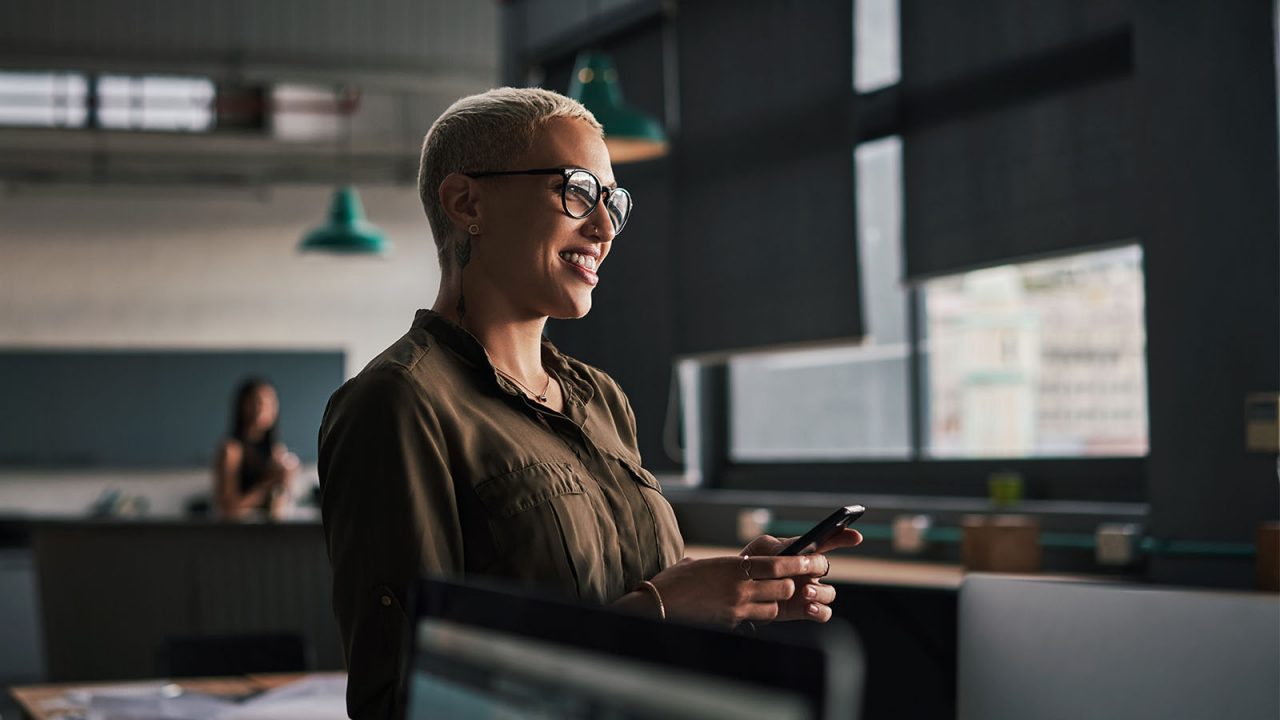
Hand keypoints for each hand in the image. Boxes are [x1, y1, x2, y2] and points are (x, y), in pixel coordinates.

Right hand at [647, 554, 830, 628]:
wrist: (656, 605)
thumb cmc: (674, 582)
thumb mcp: (701, 564)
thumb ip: (724, 566)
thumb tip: (736, 567)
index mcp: (733, 566)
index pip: (778, 564)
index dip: (801, 564)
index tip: (817, 561)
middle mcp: (738, 586)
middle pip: (783, 586)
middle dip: (793, 584)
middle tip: (797, 582)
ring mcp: (735, 608)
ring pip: (774, 606)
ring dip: (776, 601)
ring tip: (769, 596)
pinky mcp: (729, 623)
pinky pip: (756, 619)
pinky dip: (758, 614)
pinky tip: (749, 610)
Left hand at [739, 529, 862, 622]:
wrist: (738, 591)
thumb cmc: (752, 565)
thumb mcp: (760, 550)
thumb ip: (776, 547)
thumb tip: (792, 553)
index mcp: (801, 552)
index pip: (826, 542)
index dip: (843, 537)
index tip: (855, 537)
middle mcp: (809, 571)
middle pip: (825, 567)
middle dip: (818, 567)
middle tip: (807, 569)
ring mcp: (808, 591)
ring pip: (829, 592)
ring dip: (821, 592)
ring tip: (806, 592)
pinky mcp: (803, 610)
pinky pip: (824, 612)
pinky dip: (820, 611)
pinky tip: (809, 608)